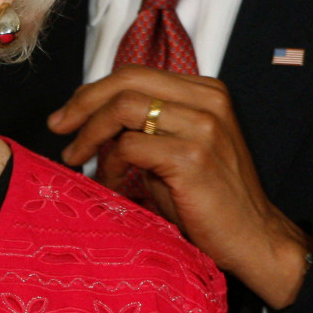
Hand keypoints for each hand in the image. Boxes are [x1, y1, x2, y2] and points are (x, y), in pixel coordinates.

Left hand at [48, 65, 312, 308]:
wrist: (254, 238)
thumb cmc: (211, 200)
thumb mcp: (179, 148)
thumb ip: (147, 126)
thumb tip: (92, 117)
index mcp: (206, 92)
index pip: (137, 74)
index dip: (95, 90)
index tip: (68, 114)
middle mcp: (208, 100)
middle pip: (127, 81)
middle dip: (83, 102)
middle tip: (58, 127)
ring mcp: (203, 126)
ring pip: (124, 108)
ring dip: (90, 133)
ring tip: (77, 158)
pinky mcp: (192, 157)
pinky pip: (130, 146)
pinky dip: (110, 165)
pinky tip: (112, 185)